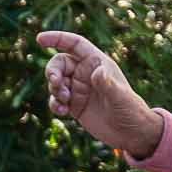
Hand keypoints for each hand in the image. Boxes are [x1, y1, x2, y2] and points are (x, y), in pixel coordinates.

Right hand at [36, 31, 163, 159]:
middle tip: (56, 83)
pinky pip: (57, 100)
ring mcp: (79, 89)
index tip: (40, 40)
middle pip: (60, 63)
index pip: (74, 44)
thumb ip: (107, 84)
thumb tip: (97, 71)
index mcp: (97, 63)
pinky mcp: (74, 105)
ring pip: (56, 82)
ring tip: (66, 102)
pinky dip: (55, 104)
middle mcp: (86, 73)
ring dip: (55, 90)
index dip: (57, 38)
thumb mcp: (120, 97)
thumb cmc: (130, 110)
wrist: (131, 133)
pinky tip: (63, 112)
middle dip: (53, 71)